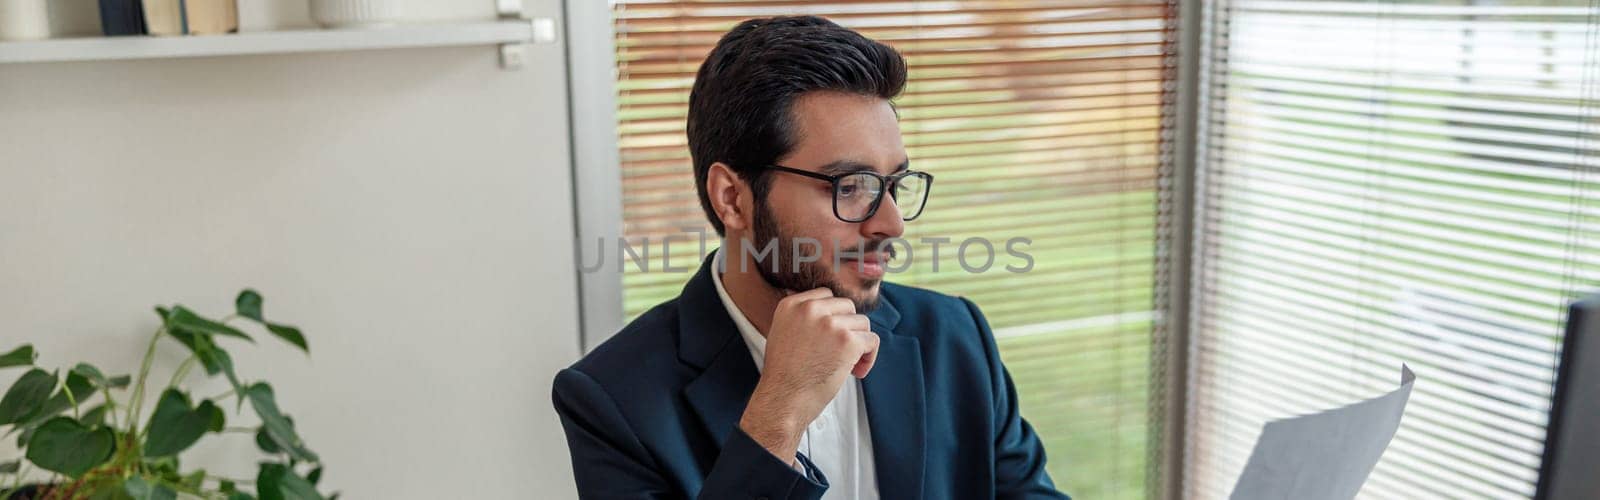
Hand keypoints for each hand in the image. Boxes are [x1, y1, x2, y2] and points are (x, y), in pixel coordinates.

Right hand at [737, 287, 879, 465]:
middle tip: (842, 352)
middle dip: (849, 328)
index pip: (826, 295)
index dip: (834, 317)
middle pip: (847, 306)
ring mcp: (830, 324)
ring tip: (849, 365)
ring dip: (859, 343)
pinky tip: (856, 372)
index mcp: (792, 305)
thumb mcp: (781, 333)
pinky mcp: (847, 341)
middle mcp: (810, 309)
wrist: (783, 400)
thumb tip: (825, 306)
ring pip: (862, 323)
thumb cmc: (784, 376)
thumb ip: (800, 317)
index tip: (831, 337)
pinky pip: (872, 340)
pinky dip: (869, 357)